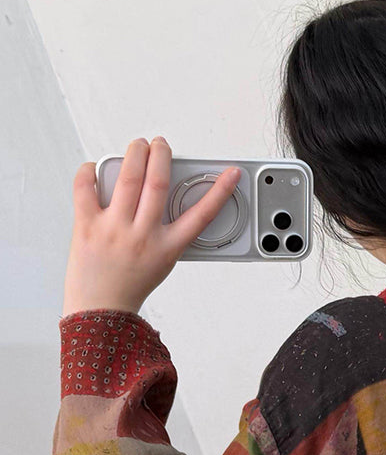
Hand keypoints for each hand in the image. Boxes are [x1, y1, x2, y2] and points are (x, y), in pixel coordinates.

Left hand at [62, 136, 239, 316]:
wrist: (101, 309)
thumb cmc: (131, 285)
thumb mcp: (162, 261)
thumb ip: (167, 231)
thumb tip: (162, 193)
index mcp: (166, 247)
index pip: (200, 215)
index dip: (220, 192)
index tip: (230, 174)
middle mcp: (142, 235)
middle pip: (157, 183)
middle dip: (162, 154)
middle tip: (161, 145)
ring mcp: (113, 229)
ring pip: (128, 178)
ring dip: (135, 153)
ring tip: (138, 146)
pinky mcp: (87, 224)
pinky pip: (86, 187)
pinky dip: (90, 171)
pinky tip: (97, 168)